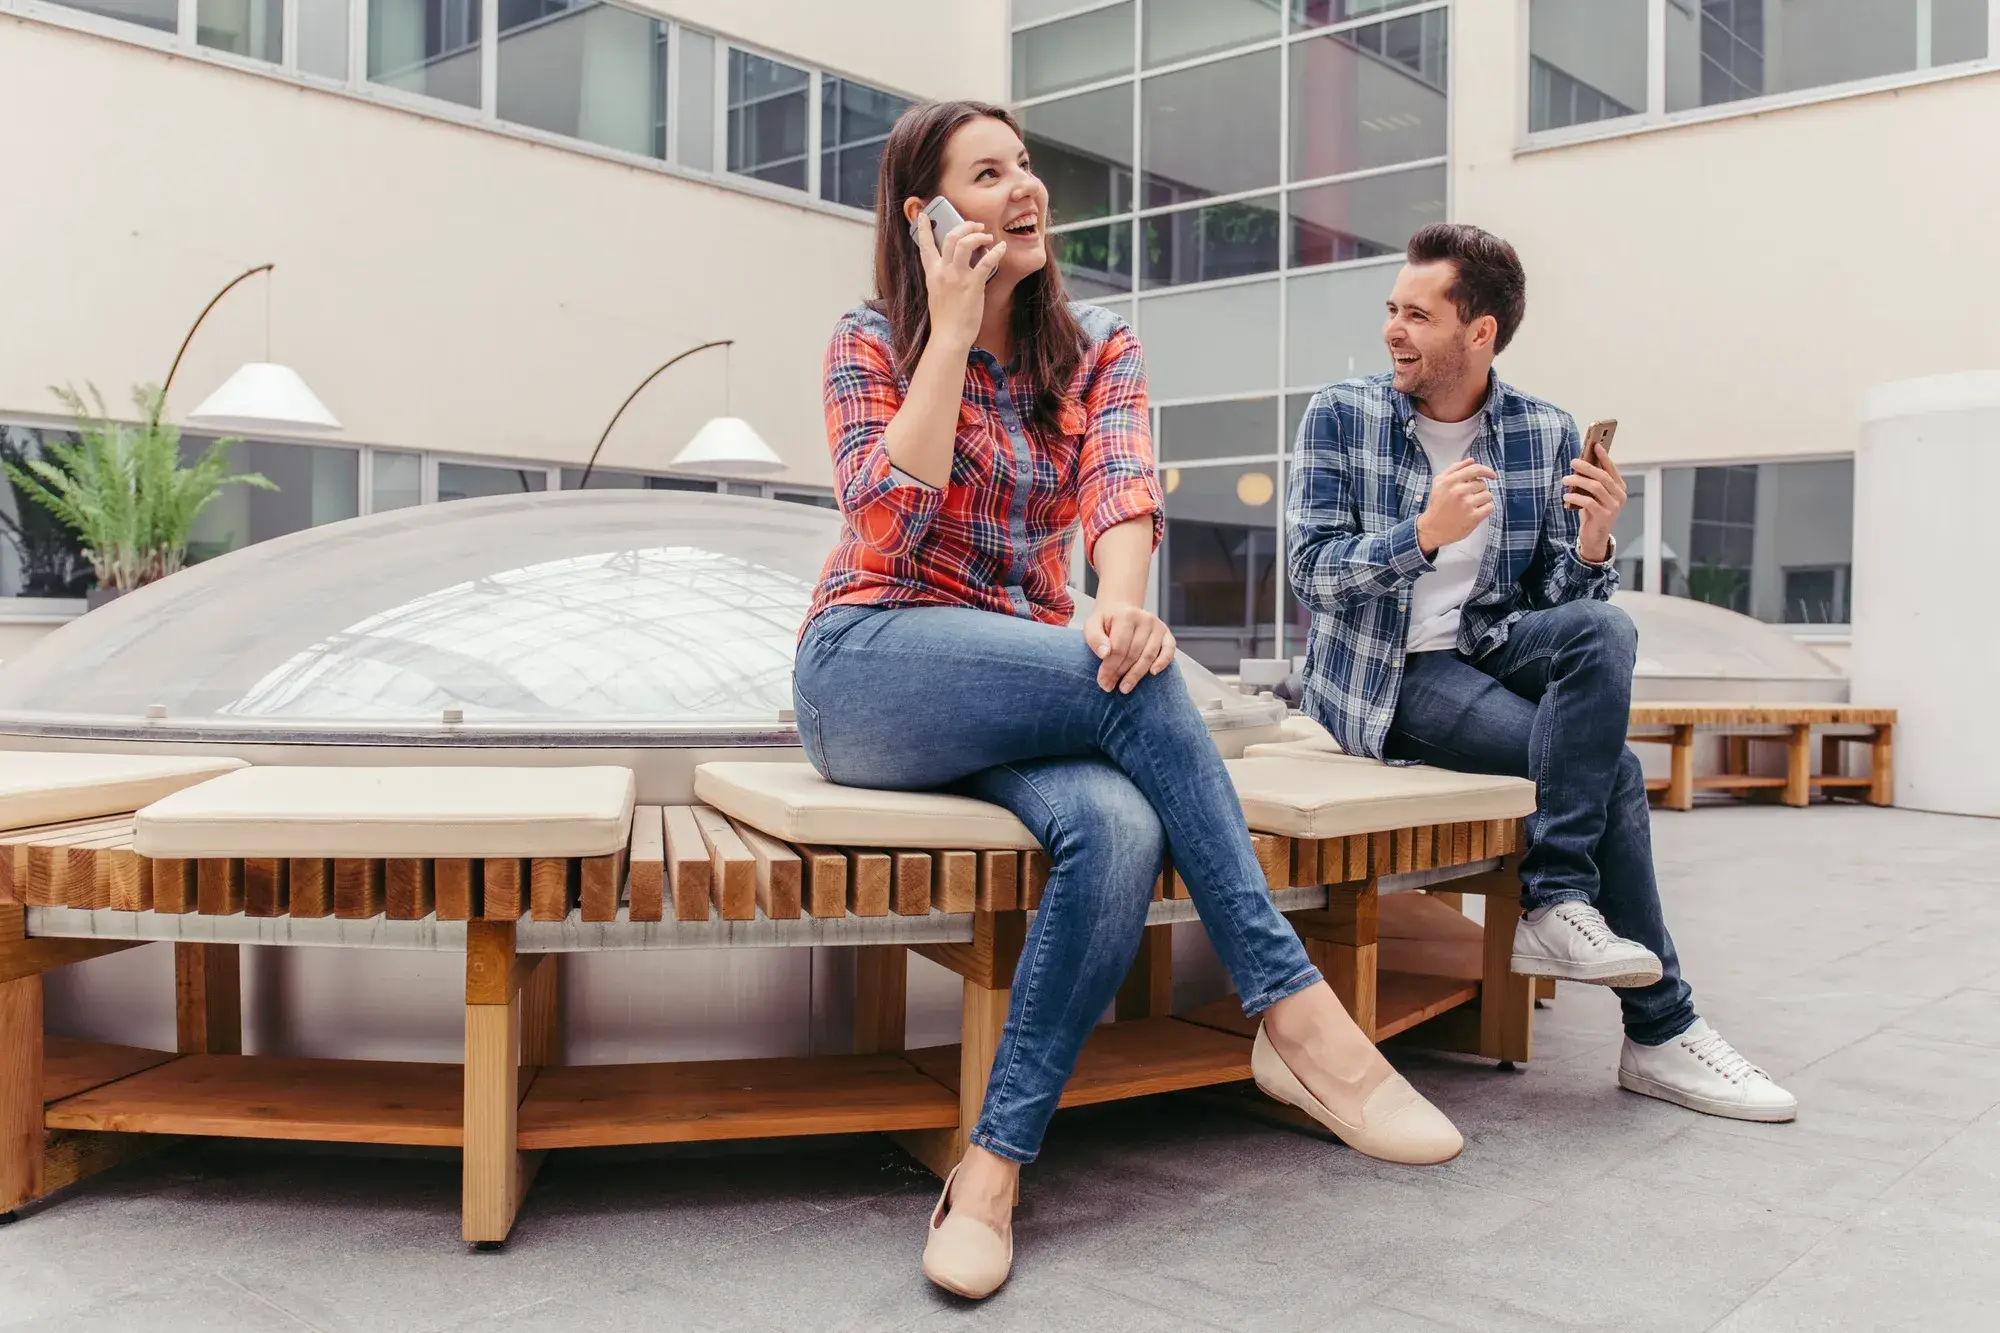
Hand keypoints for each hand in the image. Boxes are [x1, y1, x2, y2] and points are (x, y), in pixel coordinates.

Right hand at [914, 214, 1005, 350]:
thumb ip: (941, 279)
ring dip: (978, 235)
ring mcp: (957, 277)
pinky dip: (996, 252)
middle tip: (976, 225)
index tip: (924, 214)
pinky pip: (985, 262)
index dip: (923, 228)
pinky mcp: (972, 285)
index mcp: (932, 274)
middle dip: (964, 226)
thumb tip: (951, 268)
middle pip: (950, 237)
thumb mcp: (936, 294)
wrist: (949, 337)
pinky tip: (1002, 248)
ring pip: (965, 243)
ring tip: (987, 236)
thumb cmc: (945, 320)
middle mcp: (943, 272)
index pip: (925, 246)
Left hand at [1083, 599, 1176, 693]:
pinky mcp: (1166, 633)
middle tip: (1110, 686)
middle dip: (1120, 673)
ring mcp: (1158, 626)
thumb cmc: (1106, 621)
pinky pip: (1169, 650)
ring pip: (1149, 656)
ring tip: (1124, 687)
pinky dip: (1162, 663)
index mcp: (1126, 615)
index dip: (1109, 667)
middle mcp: (1145, 619)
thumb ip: (1095, 638)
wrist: (1121, 609)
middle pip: (1133, 653)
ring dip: (1136, 674)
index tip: (1102, 681)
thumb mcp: (1092, 625)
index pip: (1118, 648)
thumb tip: (1104, 654)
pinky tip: (1153, 673)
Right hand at [1415, 457, 1496, 556]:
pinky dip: (1485, 509)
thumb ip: (1454, 469)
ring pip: (1487, 495)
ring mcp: (1466, 504)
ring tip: (1471, 506)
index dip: (1487, 471)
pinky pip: (1489, 507)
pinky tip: (1475, 512)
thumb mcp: (1439, 483)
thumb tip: (1471, 460)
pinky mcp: (1473, 517)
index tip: (1492, 475)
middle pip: (1482, 484)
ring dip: (1482, 500)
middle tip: (1468, 498)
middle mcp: (1458, 491)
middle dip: (1478, 490)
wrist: (1432, 528)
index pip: (1476, 470)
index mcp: (1450, 481)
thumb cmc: (1438, 505)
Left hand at [1562, 446, 1626, 561]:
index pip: (1611, 469)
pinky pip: (1589, 502)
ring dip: (1578, 481)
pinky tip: (1566, 495)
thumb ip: (1592, 481)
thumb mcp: (1593, 495)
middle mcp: (1619, 496)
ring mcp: (1613, 506)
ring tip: (1565, 479)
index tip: (1595, 445)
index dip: (1604, 456)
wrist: (1595, 537)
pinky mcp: (1604, 516)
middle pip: (1603, 476)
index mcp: (1619, 488)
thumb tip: (1581, 462)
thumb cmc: (1593, 512)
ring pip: (1596, 487)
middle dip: (1587, 467)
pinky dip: (1576, 497)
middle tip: (1573, 462)